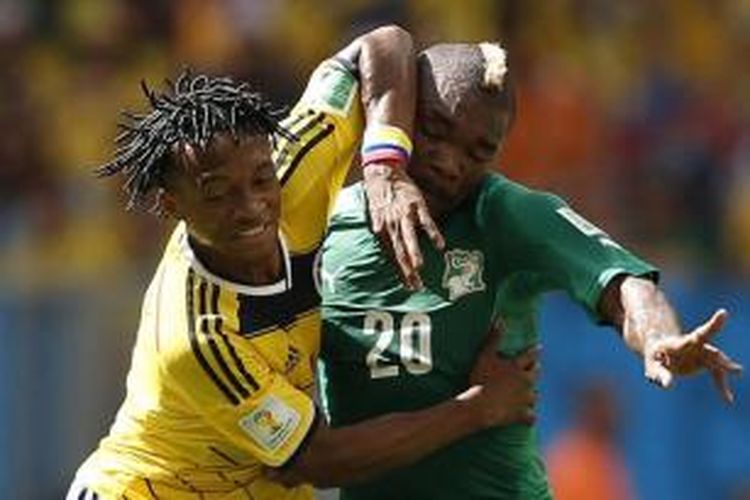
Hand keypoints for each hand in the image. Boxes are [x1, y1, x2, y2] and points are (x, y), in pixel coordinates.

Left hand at [363, 164, 444, 289]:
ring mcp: (404, 216)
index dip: (398, 272)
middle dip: (407, 270)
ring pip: (409, 238)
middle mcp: (392, 226)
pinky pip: (426, 222)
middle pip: (400, 251)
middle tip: (415, 286)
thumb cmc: (380, 196)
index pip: (391, 256)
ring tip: (419, 269)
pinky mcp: (416, 206)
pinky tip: (440, 246)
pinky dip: (432, 234)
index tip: (406, 287)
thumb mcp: (375, 217)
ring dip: (414, 253)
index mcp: (382, 231)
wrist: (382, 173)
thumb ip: (381, 232)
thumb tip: (384, 247)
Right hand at [458, 319, 540, 426]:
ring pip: (535, 395)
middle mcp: (526, 382)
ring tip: (529, 393)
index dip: (535, 351)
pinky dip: (529, 416)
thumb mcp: (485, 355)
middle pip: (536, 374)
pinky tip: (528, 417)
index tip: (539, 347)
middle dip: (535, 370)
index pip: (530, 355)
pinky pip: (531, 416)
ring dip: (532, 393)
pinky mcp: (523, 414)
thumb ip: (494, 338)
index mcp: (517, 367)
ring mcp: (526, 399)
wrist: (481, 405)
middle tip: (534, 369)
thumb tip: (500, 318)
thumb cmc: (481, 379)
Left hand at [644, 309, 742, 402]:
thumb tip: (667, 386)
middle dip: (721, 356)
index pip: (696, 335)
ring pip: (716, 361)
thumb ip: (659, 374)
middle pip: (710, 348)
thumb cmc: (654, 357)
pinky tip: (727, 400)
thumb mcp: (652, 366)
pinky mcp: (705, 363)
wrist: (661, 352)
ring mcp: (702, 354)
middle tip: (735, 364)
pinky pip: (716, 375)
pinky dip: (721, 387)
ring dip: (726, 368)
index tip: (724, 313)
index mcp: (680, 344)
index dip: (712, 325)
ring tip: (738, 371)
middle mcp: (695, 347)